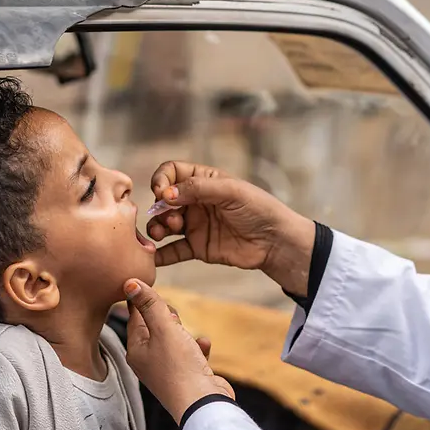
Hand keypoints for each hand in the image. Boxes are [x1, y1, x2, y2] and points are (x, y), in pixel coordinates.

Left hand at [124, 279, 233, 423]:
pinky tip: (204, 344)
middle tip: (173, 316)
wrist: (203, 403)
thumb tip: (130, 282)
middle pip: (154, 328)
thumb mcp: (165, 328)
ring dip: (183, 332)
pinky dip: (196, 347)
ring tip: (188, 333)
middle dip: (167, 317)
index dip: (141, 300)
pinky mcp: (186, 376)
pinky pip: (190, 354)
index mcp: (136, 350)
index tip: (145, 286)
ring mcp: (167, 370)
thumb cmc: (180, 367)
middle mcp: (148, 361)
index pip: (134, 317)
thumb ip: (150, 304)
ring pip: (173, 340)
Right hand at [148, 161, 314, 295]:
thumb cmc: (259, 209)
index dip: (162, 180)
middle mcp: (196, 201)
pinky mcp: (198, 247)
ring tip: (162, 234)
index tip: (161, 193)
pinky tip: (154, 257)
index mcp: (204, 181)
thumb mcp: (231, 191)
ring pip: (164, 224)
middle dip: (159, 208)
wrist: (275, 242)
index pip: (172, 172)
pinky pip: (173, 251)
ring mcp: (195, 225)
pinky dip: (161, 254)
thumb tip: (165, 195)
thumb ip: (198, 188)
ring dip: (157, 228)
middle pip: (164, 200)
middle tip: (172, 219)